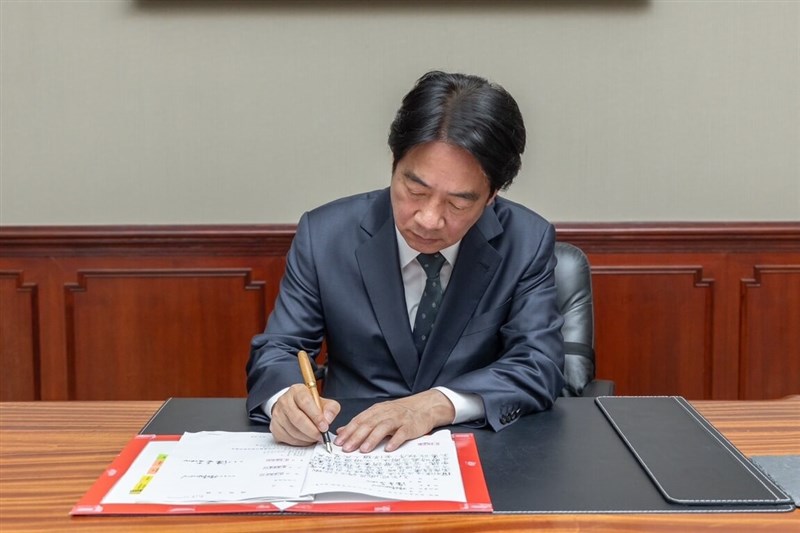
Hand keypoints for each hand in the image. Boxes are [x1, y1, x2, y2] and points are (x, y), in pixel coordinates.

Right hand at [269, 384, 340, 446]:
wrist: (293, 407)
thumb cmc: (309, 405)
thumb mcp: (323, 402)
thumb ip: (330, 409)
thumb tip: (327, 419)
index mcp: (297, 391)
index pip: (305, 402)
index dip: (316, 416)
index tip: (324, 427)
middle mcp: (284, 401)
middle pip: (298, 419)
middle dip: (312, 431)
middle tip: (321, 436)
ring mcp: (277, 414)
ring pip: (293, 431)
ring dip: (307, 438)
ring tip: (315, 437)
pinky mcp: (274, 427)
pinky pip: (288, 438)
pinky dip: (299, 442)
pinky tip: (305, 439)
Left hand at [334, 389, 454, 452]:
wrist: (424, 407)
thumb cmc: (400, 413)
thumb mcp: (379, 414)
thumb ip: (361, 423)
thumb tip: (342, 431)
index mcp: (376, 411)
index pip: (359, 420)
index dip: (349, 431)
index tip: (339, 442)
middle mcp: (386, 413)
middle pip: (369, 424)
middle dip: (357, 436)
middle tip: (347, 448)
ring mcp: (398, 419)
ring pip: (383, 427)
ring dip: (373, 439)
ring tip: (364, 449)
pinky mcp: (410, 426)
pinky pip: (402, 433)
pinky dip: (395, 440)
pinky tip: (388, 448)